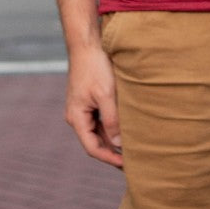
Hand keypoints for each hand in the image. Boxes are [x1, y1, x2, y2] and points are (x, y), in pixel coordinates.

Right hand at [65, 44, 122, 167]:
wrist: (87, 44)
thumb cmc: (95, 67)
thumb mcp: (106, 95)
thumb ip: (112, 121)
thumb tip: (119, 144)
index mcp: (76, 118)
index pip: (92, 148)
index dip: (110, 158)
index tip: (127, 164)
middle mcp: (76, 116)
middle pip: (95, 141)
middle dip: (113, 151)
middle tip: (133, 161)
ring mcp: (82, 108)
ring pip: (98, 130)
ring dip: (113, 139)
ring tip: (132, 147)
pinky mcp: (89, 100)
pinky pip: (100, 119)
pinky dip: (112, 126)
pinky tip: (126, 128)